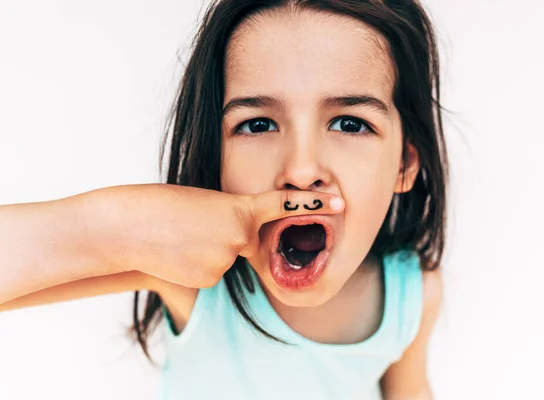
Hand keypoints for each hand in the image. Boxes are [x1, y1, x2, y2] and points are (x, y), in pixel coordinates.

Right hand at [97, 184, 344, 287]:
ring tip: (179, 237)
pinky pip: (212, 271)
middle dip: (228, 234)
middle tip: (193, 224)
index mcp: (239, 208)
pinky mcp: (208, 279)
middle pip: (246, 241)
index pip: (282, 206)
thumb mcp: (202, 203)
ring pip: (227, 258)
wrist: (124, 226)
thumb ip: (229, 217)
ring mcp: (224, 261)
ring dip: (207, 249)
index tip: (339, 203)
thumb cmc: (159, 205)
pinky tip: (175, 253)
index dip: (313, 205)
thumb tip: (238, 239)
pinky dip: (197, 263)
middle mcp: (239, 238)